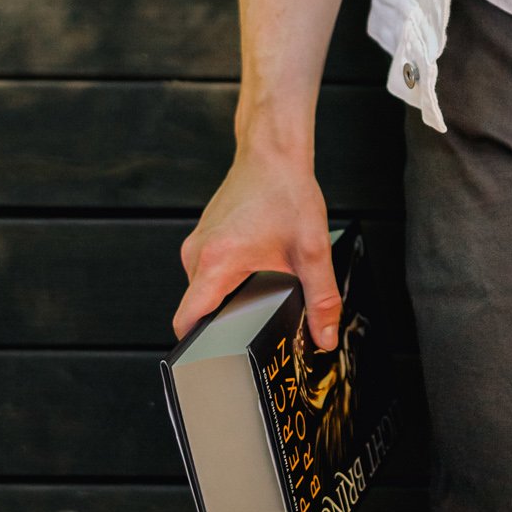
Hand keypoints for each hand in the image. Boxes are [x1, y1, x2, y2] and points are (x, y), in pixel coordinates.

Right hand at [172, 138, 341, 350]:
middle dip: (224, 326)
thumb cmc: (286, 190)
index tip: (219, 361)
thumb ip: (320, 298)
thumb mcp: (311, 250)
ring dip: (229, 299)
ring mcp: (199, 242)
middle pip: (198, 308)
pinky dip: (229, 279)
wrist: (273, 149)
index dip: (199, 348)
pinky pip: (210, 269)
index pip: (187, 321)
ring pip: (205, 288)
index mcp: (215, 262)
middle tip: (255, 336)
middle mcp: (197, 253)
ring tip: (261, 301)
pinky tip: (258, 275)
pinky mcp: (207, 234)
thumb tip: (324, 337)